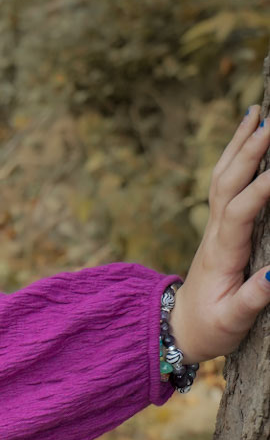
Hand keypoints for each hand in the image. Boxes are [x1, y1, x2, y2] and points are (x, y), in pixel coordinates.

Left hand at [170, 104, 269, 363]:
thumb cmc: (210, 327)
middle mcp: (215, 232)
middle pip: (228, 183)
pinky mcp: (218, 224)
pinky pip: (224, 181)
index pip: (239, 212)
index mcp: (221, 254)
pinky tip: (246, 132)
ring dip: (239, 143)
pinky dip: (235, 154)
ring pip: (223, 176)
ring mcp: (214, 226)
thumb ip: (251, 300)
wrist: (180, 329)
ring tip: (256, 110)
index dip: (260, 190)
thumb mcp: (230, 321)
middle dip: (249, 151)